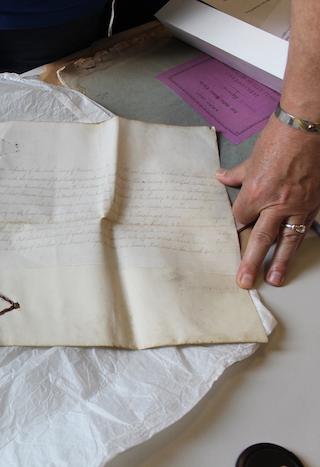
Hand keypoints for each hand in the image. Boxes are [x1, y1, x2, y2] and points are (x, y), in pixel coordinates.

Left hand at [216, 115, 319, 287]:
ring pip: (287, 239)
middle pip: (260, 238)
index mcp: (256, 193)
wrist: (308, 126)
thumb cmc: (279, 138)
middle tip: (244, 280)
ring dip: (281, 261)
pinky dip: (301, 238)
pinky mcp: (316, 202)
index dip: (236, 225)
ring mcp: (299, 204)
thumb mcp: (252, 158)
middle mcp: (276, 203)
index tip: (233, 236)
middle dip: (251, 262)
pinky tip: (296, 251)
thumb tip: (221, 177)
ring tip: (274, 278)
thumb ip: (237, 174)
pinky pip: (306, 225)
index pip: (240, 218)